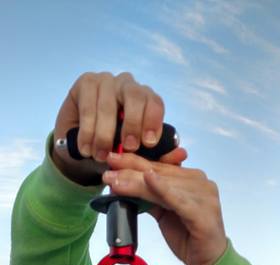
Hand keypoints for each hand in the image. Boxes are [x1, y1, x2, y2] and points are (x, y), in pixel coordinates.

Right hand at [52, 71, 185, 183]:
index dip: (153, 121)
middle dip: (133, 124)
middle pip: (135, 97)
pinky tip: (86, 148)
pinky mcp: (86, 83)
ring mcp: (106, 81)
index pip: (155, 102)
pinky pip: (88, 106)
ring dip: (104, 134)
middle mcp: (128, 85)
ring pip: (109, 104)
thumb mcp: (136, 154)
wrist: (84, 145)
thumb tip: (182, 154)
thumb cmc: (114, 147)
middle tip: (128, 147)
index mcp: (145, 99)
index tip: (148, 143)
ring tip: (100, 156)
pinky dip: (87, 131)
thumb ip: (158, 155)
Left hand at [102, 152, 227, 264]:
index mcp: (193, 179)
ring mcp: (205, 197)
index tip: (113, 159)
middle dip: (132, 170)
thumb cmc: (187, 237)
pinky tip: (149, 180)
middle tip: (108, 168)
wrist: (207, 263)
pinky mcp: (203, 213)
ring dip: (138, 182)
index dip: (136, 161)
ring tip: (115, 182)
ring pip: (165, 185)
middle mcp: (201, 183)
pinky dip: (164, 190)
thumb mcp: (164, 212)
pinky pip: (179, 200)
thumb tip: (123, 183)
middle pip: (161, 174)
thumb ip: (150, 196)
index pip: (160, 167)